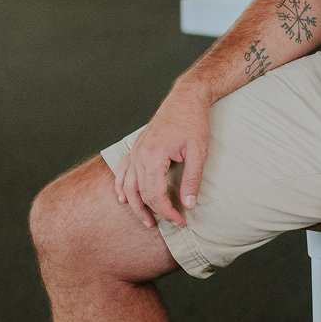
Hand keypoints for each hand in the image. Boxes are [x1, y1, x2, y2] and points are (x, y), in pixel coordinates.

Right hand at [114, 83, 210, 228]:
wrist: (187, 97)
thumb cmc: (194, 121)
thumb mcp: (199, 151)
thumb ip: (192, 179)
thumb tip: (189, 205)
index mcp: (153, 155)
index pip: (155, 195)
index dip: (167, 212)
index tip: (181, 222)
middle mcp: (139, 154)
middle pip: (140, 193)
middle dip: (154, 212)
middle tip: (169, 225)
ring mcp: (135, 150)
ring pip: (127, 186)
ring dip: (135, 205)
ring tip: (147, 220)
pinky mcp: (136, 146)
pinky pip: (122, 171)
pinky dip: (121, 186)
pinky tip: (124, 198)